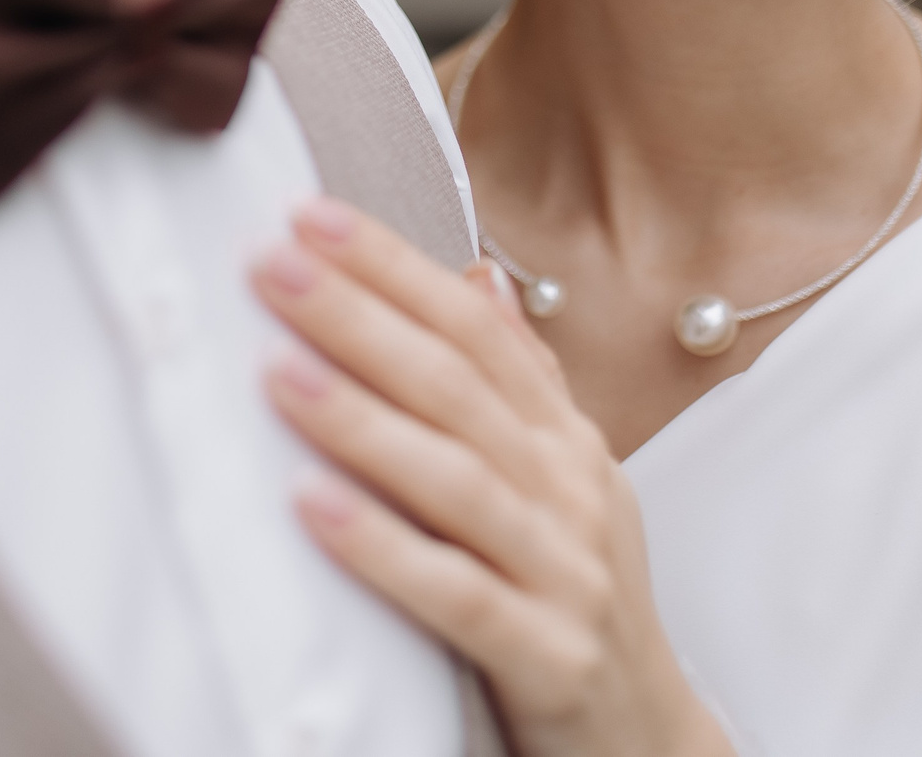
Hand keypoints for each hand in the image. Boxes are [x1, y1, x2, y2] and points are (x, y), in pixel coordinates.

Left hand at [251, 201, 734, 756]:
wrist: (649, 743)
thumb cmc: (579, 603)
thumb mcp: (564, 483)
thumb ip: (522, 382)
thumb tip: (477, 276)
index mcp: (565, 443)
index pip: (475, 330)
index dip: (395, 269)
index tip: (312, 216)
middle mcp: (570, 492)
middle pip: (457, 386)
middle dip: (360, 317)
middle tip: (272, 262)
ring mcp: (567, 573)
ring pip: (456, 479)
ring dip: (361, 419)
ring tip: (275, 369)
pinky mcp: (549, 656)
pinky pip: (458, 595)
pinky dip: (384, 548)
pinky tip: (314, 509)